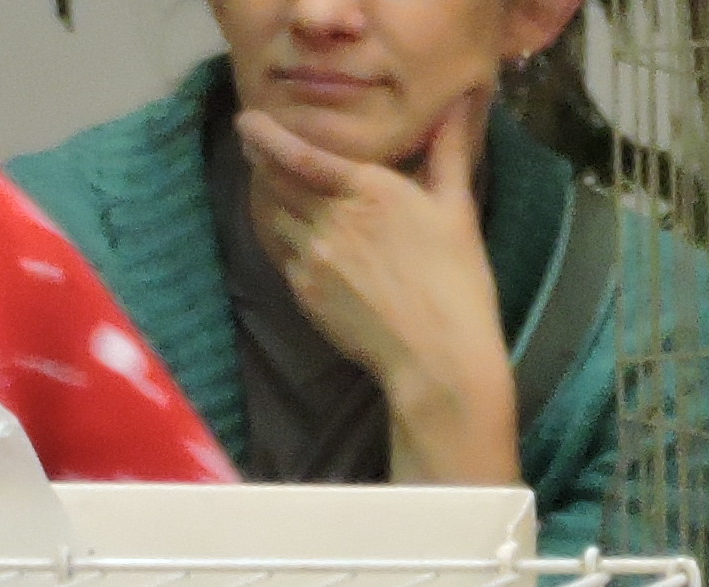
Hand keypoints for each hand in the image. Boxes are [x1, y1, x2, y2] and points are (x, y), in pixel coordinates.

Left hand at [235, 91, 515, 483]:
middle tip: (260, 150)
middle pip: (272, 177)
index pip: (294, 152)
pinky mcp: (305, 290)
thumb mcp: (458, 212)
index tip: (249, 121)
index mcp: (365, 190)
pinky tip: (312, 249)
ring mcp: (311, 255)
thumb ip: (446, 152)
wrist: (440, 361)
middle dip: (261, 160)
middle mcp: (328, 217)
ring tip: (288, 199)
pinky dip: (291, 243)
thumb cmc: (458, 285)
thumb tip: (459, 103)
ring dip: (274, 201)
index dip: (263, 133)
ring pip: (274, 214)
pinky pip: (285, 254)